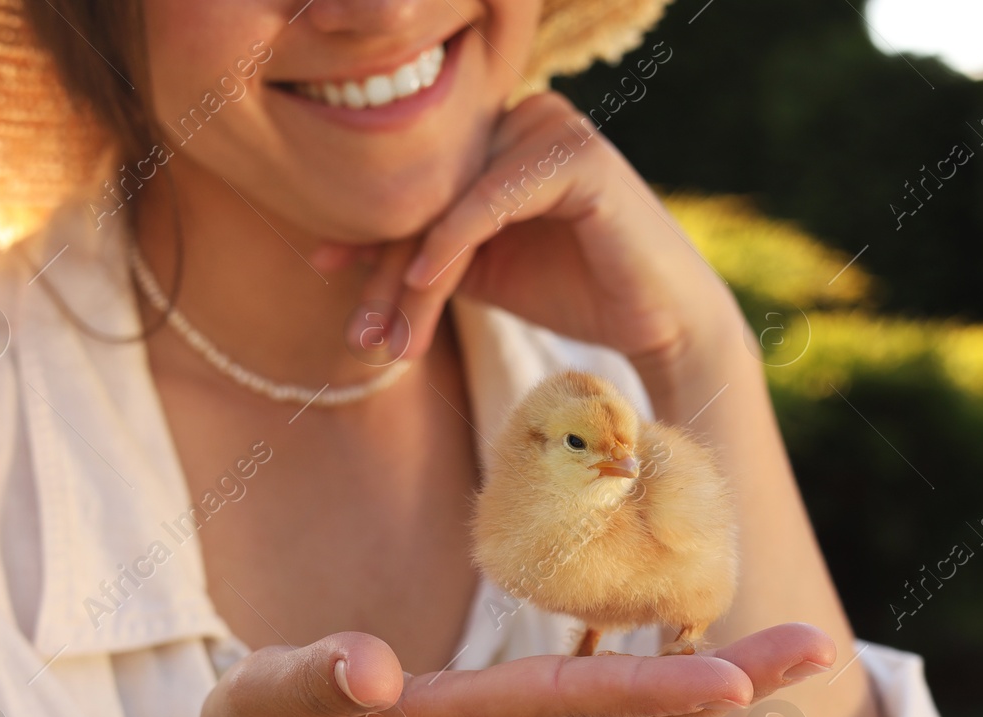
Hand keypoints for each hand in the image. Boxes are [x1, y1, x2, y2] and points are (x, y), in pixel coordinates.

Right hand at [183, 624, 834, 716]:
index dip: (642, 695)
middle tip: (821, 647)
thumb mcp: (257, 704)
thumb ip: (309, 680)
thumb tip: (372, 668)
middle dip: (725, 686)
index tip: (730, 685)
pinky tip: (722, 672)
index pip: (554, 707)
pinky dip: (674, 698)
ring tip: (803, 653)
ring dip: (720, 689)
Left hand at [328, 92, 746, 393]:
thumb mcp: (481, 271)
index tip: (321, 269)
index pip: (422, 180)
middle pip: (431, 189)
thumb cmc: (577, 294)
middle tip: (360, 332)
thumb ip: (423, 252)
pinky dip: (454, 239)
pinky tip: (423, 281)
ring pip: (454, 198)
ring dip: (413, 271)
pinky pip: (494, 196)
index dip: (371, 228)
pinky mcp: (578, 156)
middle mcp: (527, 115)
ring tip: (388, 333)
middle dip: (388, 265)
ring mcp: (555, 128)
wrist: (661, 324)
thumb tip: (330, 251)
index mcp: (503, 132)